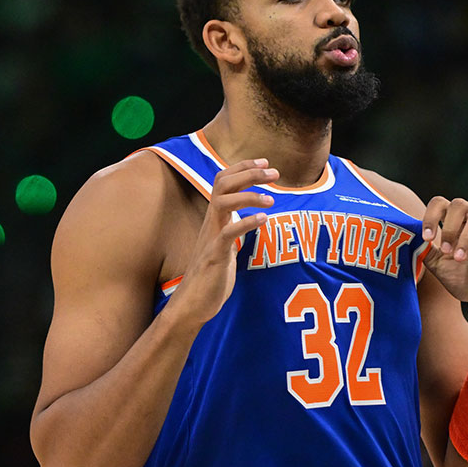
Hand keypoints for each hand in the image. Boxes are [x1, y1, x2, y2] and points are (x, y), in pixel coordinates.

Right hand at [168, 159, 278, 327]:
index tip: (265, 163)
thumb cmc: (212, 275)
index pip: (223, 180)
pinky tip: (264, 220)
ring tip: (272, 198)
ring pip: (223, 202)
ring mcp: (212, 238)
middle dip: (249, 172)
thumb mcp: (226, 245)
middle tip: (274, 172)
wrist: (193, 303)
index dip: (243, 167)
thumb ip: (234, 228)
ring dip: (249, 195)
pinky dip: (247, 223)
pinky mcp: (215, 256)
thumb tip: (249, 218)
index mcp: (215, 218)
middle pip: (223, 183)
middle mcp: (211, 222)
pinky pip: (228, 234)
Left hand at [421, 197, 467, 311]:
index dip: (431, 216)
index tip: (427, 237)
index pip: (440, 205)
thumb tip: (409, 239)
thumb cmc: (465, 281)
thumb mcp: (441, 269)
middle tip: (445, 250)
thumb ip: (426, 254)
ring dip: (466, 237)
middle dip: (449, 227)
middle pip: (459, 205)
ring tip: (460, 258)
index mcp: (454, 225)